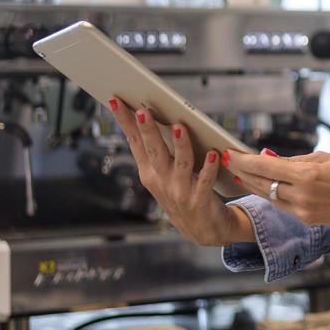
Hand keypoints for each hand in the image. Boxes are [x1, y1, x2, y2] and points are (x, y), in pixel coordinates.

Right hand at [109, 99, 253, 245]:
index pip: (135, 141)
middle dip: (148, 130)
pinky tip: (214, 153)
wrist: (202, 229)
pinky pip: (205, 180)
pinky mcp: (199, 199)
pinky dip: (209, 167)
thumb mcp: (162, 173)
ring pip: (181, 163)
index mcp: (149, 171)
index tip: (115, 100)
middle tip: (142, 110)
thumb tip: (150, 115)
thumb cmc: (181, 193)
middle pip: (154, 150)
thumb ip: (157, 149)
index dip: (125, 122)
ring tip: (179, 126)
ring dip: (180, 144)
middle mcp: (161, 180)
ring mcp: (179, 191)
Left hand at [222, 149, 329, 232]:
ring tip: (238, 173)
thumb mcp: (327, 159)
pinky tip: (260, 186)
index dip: (244, 159)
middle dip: (242, 171)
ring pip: (267, 196)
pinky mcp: (305, 220)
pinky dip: (268, 194)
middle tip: (227, 161)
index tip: (230, 152)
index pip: (265, 166)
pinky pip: (280, 204)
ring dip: (251, 184)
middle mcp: (301, 195)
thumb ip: (296, 160)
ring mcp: (302, 211)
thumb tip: (270, 157)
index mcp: (307, 175)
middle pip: (260, 182)